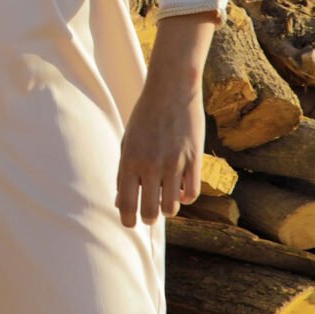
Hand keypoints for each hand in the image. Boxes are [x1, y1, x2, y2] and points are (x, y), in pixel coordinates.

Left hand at [114, 62, 207, 228]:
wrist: (171, 90)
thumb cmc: (145, 117)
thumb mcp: (128, 143)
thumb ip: (124, 173)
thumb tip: (120, 203)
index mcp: (129, 161)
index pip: (126, 204)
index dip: (127, 220)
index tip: (130, 223)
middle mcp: (150, 165)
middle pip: (149, 212)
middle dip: (148, 218)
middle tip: (149, 214)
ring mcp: (174, 164)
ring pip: (172, 207)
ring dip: (167, 208)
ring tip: (164, 199)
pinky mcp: (194, 160)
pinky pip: (192, 194)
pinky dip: (186, 196)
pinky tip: (181, 189)